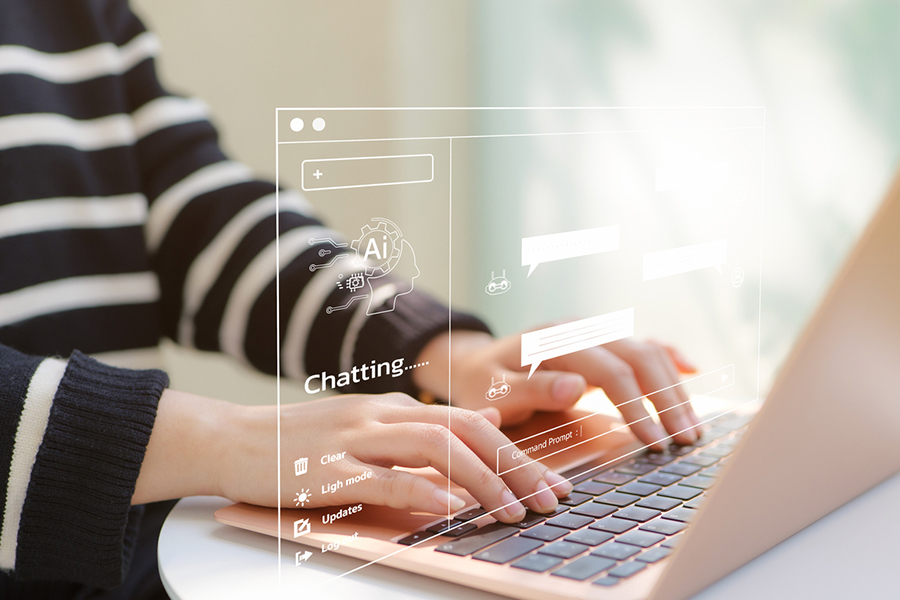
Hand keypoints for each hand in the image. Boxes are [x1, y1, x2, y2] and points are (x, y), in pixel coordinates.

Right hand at [134, 389, 573, 521]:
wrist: (232, 438)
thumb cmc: (302, 442)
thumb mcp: (369, 425)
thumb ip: (423, 427)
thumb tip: (487, 420)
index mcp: (394, 406)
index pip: (469, 421)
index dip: (516, 452)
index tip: (550, 483)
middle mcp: (381, 414)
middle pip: (463, 431)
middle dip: (514, 465)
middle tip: (549, 499)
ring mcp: (353, 438)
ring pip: (432, 448)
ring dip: (480, 480)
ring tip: (512, 510)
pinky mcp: (326, 468)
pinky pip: (381, 477)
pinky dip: (418, 491)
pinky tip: (447, 508)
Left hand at [413, 330, 700, 448]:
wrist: (475, 362)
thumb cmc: (482, 383)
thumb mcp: (493, 391)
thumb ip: (531, 389)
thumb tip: (576, 388)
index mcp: (555, 339)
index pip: (610, 370)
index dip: (637, 406)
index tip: (654, 442)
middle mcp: (580, 329)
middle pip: (639, 357)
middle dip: (668, 399)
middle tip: (686, 440)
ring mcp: (593, 332)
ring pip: (647, 351)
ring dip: (674, 387)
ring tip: (691, 428)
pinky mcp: (601, 342)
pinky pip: (641, 344)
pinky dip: (669, 356)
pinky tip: (693, 370)